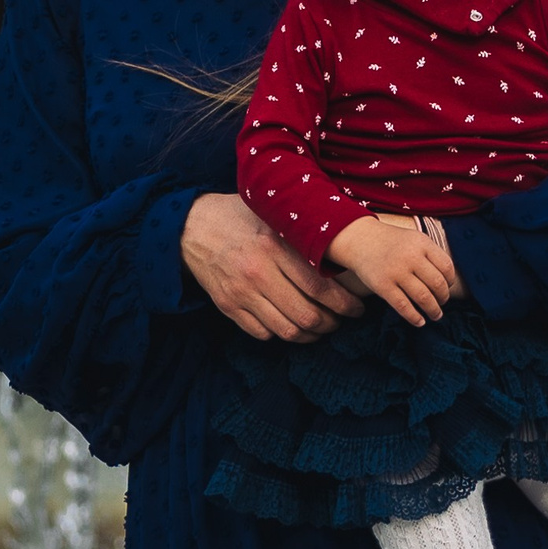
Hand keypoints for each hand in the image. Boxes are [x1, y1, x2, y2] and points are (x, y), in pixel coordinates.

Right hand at [181, 193, 363, 341]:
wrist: (190, 226)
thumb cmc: (239, 216)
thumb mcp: (271, 214)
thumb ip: (301, 232)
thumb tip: (344, 248)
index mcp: (273, 246)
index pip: (319, 287)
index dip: (344, 304)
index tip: (357, 308)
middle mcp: (257, 272)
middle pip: (306, 315)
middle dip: (331, 323)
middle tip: (341, 320)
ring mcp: (241, 292)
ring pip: (287, 330)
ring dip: (310, 335)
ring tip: (321, 327)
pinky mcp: (227, 306)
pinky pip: (263, 333)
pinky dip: (282, 334)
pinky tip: (292, 324)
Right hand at [325, 214, 457, 327]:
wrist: (360, 239)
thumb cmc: (392, 243)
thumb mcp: (414, 238)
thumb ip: (431, 255)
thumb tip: (448, 283)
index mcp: (422, 243)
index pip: (446, 267)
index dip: (450, 281)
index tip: (448, 287)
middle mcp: (410, 257)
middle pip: (437, 284)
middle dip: (443, 298)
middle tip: (442, 303)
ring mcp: (396, 272)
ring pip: (423, 297)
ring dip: (433, 310)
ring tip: (436, 315)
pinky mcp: (382, 286)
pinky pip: (403, 306)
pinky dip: (414, 317)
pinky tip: (420, 322)